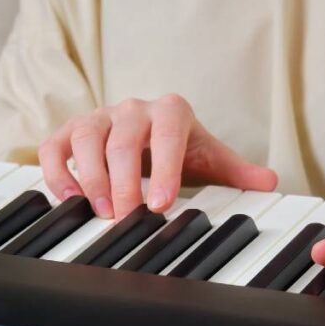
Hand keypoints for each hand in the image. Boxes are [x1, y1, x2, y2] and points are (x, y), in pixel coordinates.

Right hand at [39, 94, 277, 218]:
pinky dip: (58, 171)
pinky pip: (55, 145)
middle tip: (126, 216)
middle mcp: (132, 109)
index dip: (164, 167)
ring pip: (86, 137)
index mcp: (170, 111)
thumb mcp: (209, 159)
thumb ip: (237, 173)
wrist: (148, 131)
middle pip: (123, 139)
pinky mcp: (70, 131)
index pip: (168, 133)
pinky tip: (68, 198)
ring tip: (99, 211)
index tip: (161, 205)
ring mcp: (99, 117)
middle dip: (123, 180)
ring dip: (90, 176)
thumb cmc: (179, 148)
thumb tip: (270, 182)